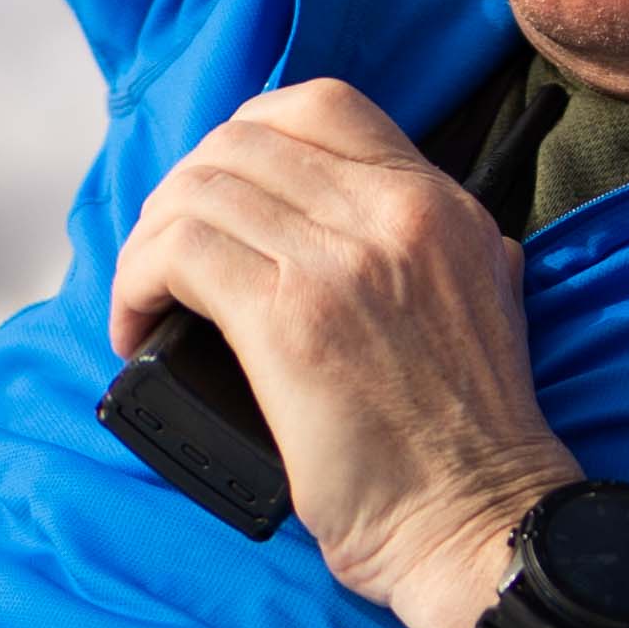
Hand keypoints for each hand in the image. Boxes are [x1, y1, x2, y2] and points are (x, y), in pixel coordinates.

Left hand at [108, 81, 575, 627]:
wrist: (480, 523)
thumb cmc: (473, 448)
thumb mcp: (492, 306)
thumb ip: (459, 252)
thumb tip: (408, 238)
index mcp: (438, 205)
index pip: (319, 104)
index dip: (243, 137)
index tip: (217, 198)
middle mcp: (392, 213)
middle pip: (241, 141)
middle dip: (182, 193)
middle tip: (166, 261)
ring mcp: (340, 261)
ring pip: (199, 191)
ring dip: (149, 242)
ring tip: (145, 301)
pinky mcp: (289, 320)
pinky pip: (177, 253)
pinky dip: (136, 283)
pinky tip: (136, 329)